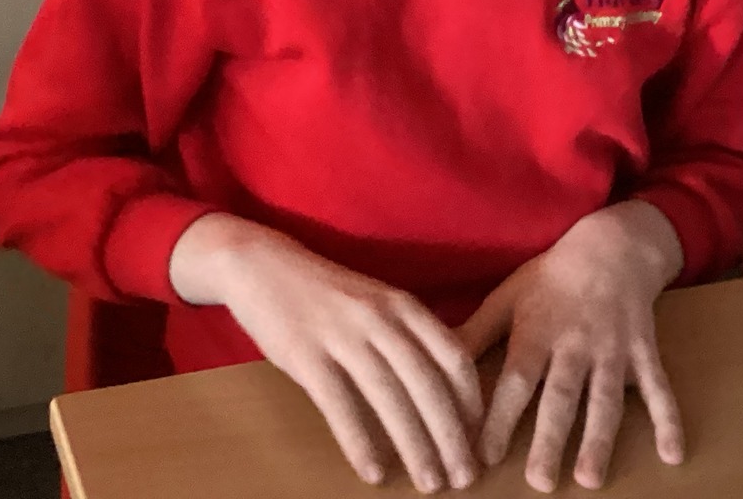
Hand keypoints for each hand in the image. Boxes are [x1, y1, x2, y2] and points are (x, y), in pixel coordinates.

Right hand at [168, 214, 482, 491]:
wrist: (261, 265)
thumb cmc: (326, 293)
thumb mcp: (378, 301)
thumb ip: (410, 335)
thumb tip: (446, 389)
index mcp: (403, 304)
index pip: (454, 357)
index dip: (472, 404)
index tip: (481, 439)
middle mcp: (379, 318)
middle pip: (428, 384)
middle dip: (451, 436)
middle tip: (465, 477)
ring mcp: (342, 335)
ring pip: (390, 398)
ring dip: (415, 447)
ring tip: (429, 483)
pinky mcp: (305, 354)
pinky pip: (339, 406)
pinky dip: (360, 443)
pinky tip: (373, 473)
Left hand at [459, 202, 684, 492]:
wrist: (612, 246)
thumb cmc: (551, 277)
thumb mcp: (508, 296)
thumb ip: (475, 333)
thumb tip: (431, 362)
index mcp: (537, 331)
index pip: (515, 380)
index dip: (498, 417)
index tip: (482, 456)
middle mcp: (575, 344)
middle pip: (560, 397)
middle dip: (549, 439)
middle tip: (538, 481)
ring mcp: (613, 349)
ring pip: (606, 400)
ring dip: (599, 439)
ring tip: (589, 478)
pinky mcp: (644, 352)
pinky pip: (659, 388)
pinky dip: (668, 420)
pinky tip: (673, 454)